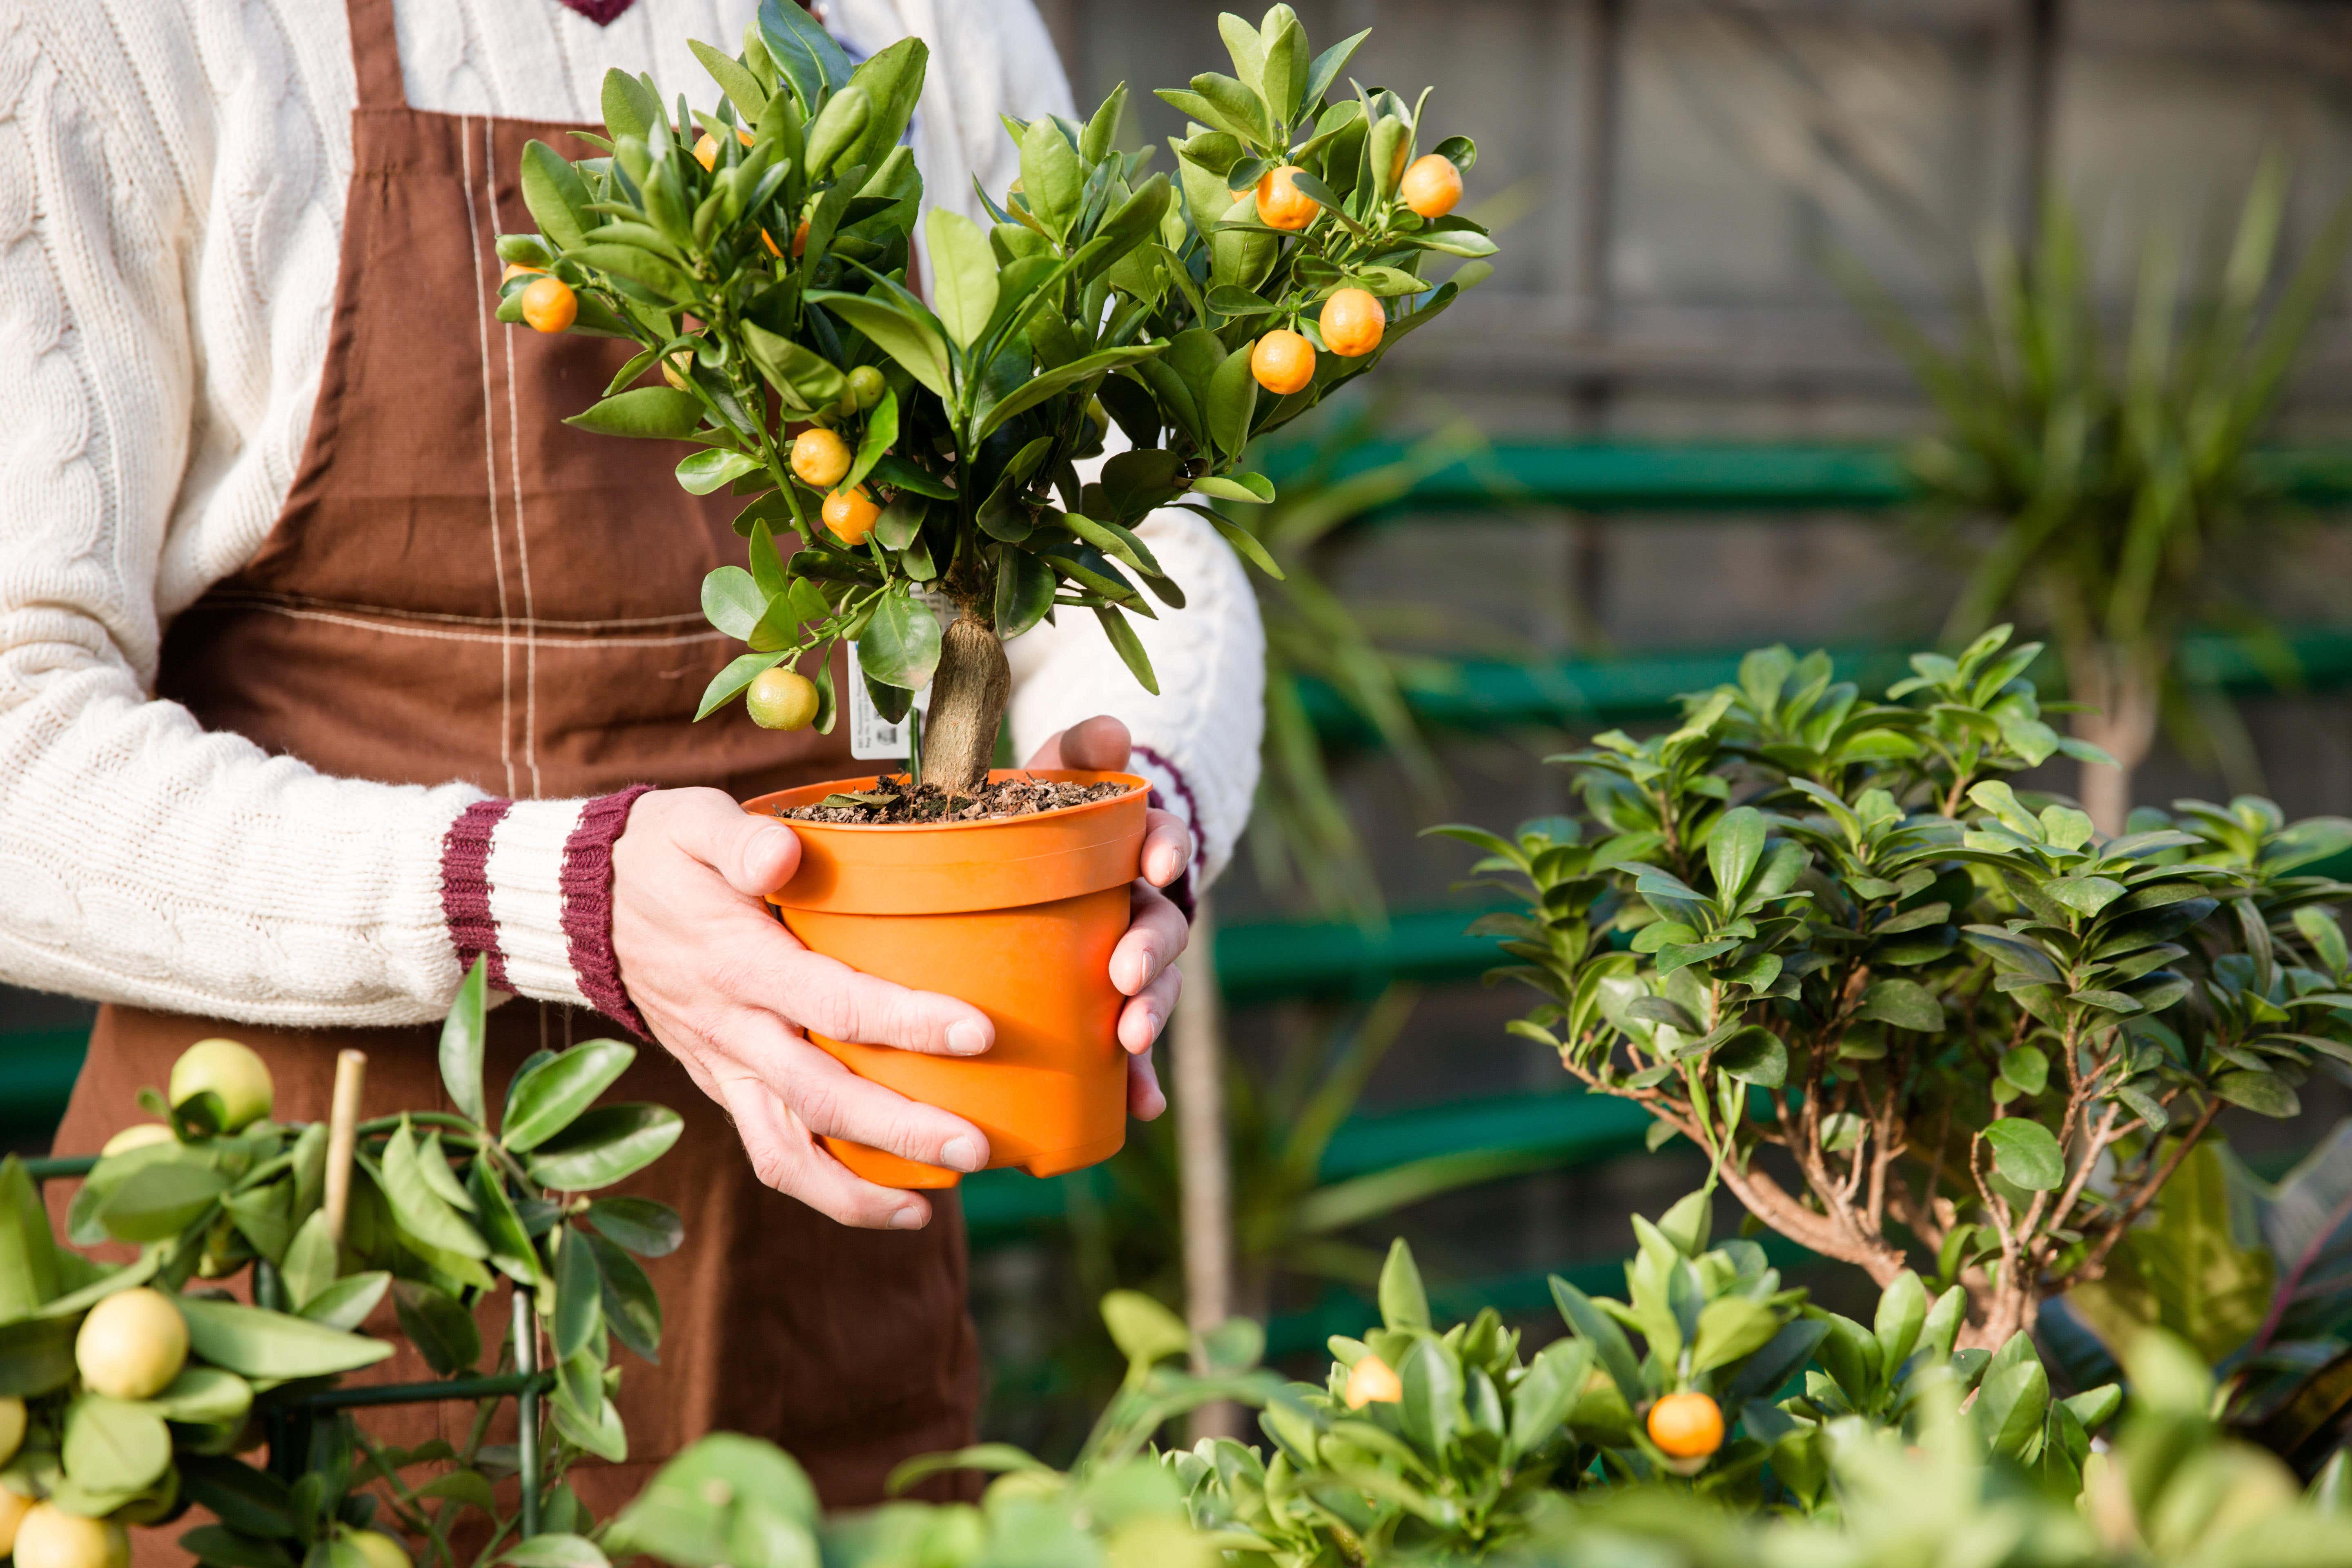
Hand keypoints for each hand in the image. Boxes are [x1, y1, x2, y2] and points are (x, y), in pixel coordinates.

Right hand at [611, 788, 997, 1231]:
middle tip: (976, 1147)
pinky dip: (823, 1186)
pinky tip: (887, 1201)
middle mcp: (731, 1029)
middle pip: (820, 1096)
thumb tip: (782, 855)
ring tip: (928, 1209)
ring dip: (855, 1190)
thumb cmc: (659, 856)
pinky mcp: (721, 1085)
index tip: (979, 1033)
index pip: (833, 1001)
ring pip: (785, 1150)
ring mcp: (723, 1066)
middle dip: (899, 1129)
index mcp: (737, 961)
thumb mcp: (690, 822)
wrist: (580, 905)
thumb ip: (739, 839)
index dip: (906, 1022)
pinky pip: (769, 1151)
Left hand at [1027, 715, 1191, 1121]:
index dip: (1168, 849)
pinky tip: (1141, 1109)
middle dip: (1151, 952)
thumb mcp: (1057, 775)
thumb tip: (1114, 729)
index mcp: (1137, 849)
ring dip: (1149, 1016)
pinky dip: (1140, 1080)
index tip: (1158, 862)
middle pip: (1163, 927)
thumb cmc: (1047, 817)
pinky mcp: (1109, 1011)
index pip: (1168, 842)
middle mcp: (1144, 906)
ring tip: (1129, 1043)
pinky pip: (1129, 1052)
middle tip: (1126, 974)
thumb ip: (1080, 748)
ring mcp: (1131, 963)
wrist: (1036, 870)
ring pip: (1152, 991)